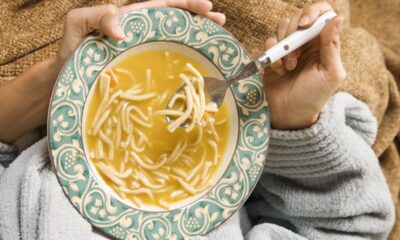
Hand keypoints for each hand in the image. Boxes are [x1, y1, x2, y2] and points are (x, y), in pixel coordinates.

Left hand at [57, 0, 225, 64]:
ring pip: (176, 41)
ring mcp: (146, 53)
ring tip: (217, 39)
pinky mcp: (145, 71)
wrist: (67, 79)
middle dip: (200, 18)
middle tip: (220, 21)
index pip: (163, 6)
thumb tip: (124, 31)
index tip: (206, 6)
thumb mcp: (77, 25)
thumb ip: (96, 16)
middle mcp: (143, 34)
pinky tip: (199, 68)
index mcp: (133, 19)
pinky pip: (168, 63)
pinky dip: (185, 63)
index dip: (185, 5)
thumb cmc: (72, 52)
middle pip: (176, 21)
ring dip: (197, 39)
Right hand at [263, 1, 345, 129]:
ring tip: (290, 66)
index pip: (322, 13)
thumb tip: (336, 19)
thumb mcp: (330, 74)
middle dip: (295, 33)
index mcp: (325, 42)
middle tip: (296, 55)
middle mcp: (308, 41)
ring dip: (284, 44)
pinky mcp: (273, 54)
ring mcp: (289, 47)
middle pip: (299, 16)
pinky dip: (273, 55)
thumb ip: (332, 46)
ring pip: (283, 25)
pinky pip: (270, 42)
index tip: (304, 26)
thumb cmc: (313, 97)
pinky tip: (280, 71)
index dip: (313, 12)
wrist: (289, 115)